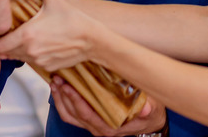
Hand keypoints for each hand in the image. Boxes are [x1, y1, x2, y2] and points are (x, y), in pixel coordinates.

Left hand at [0, 0, 94, 70]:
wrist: (92, 40)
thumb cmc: (73, 20)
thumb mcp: (55, 1)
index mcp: (28, 34)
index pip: (0, 45)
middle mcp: (30, 50)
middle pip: (7, 53)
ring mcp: (39, 60)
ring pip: (19, 58)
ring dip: (14, 51)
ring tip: (11, 43)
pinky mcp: (48, 66)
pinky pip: (33, 62)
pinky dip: (30, 55)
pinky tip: (33, 46)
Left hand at [50, 75, 166, 136]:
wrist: (149, 120)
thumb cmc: (149, 113)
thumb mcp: (152, 109)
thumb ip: (148, 108)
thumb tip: (146, 108)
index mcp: (110, 127)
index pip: (87, 115)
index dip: (75, 101)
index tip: (68, 86)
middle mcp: (98, 128)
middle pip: (74, 114)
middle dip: (63, 96)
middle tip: (57, 78)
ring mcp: (92, 125)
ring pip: (69, 115)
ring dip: (59, 99)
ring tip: (54, 81)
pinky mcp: (90, 120)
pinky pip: (71, 114)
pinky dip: (62, 102)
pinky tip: (59, 88)